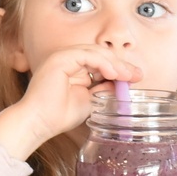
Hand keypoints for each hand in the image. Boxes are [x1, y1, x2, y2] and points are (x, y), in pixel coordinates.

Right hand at [0, 45, 140, 158]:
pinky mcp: (60, 58)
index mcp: (74, 67)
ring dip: (114, 63)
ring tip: (127, 76)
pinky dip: (102, 63)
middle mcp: (68, 59)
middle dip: (121, 64)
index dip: (119, 68)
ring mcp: (63, 57)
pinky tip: (113, 74)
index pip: (101, 62)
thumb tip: (122, 85)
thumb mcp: (90, 101)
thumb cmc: (59, 115)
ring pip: (95, 52)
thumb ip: (104, 91)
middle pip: (101, 54)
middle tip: (137, 75)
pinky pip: (86, 55)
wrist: (39, 122)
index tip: (136, 78)